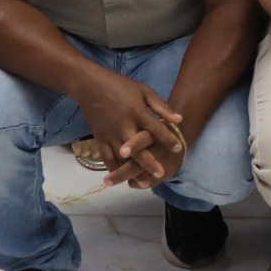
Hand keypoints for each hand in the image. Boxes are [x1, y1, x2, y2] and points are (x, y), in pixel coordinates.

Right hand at [80, 71, 185, 187]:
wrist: (91, 87)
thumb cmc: (121, 87)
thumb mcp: (144, 91)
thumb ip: (161, 107)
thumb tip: (179, 119)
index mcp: (137, 113)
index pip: (156, 129)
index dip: (168, 139)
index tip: (179, 149)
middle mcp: (124, 127)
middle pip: (139, 149)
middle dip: (150, 163)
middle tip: (161, 174)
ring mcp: (111, 135)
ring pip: (123, 158)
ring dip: (132, 171)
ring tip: (143, 183)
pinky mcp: (99, 139)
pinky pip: (107, 158)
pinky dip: (114, 169)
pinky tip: (122, 178)